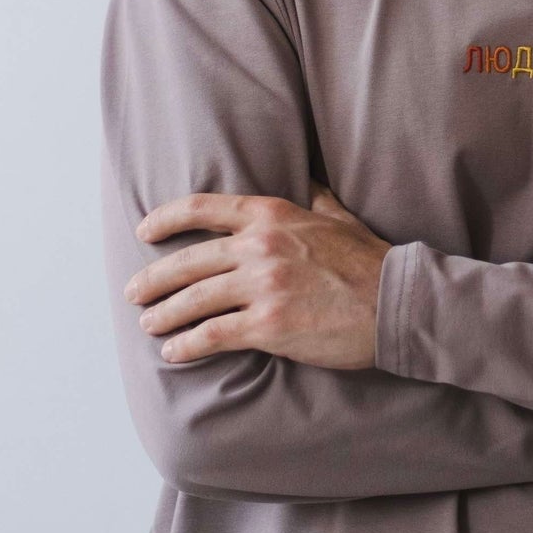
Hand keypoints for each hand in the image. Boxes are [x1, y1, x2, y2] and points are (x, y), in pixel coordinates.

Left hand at [124, 179, 393, 367]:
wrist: (397, 303)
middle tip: (135, 292)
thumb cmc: (372, 262)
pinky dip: (186, 345)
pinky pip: (212, 335)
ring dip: (164, 315)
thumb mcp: (340, 217)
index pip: (203, 209)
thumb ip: (315, 198)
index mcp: (273, 215)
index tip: (143, 231)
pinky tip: (173, 353)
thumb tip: (308, 179)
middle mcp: (260, 246)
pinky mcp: (268, 325)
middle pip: (188, 261)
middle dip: (154, 280)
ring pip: (194, 300)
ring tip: (149, 326)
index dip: (165, 219)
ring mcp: (263, 286)